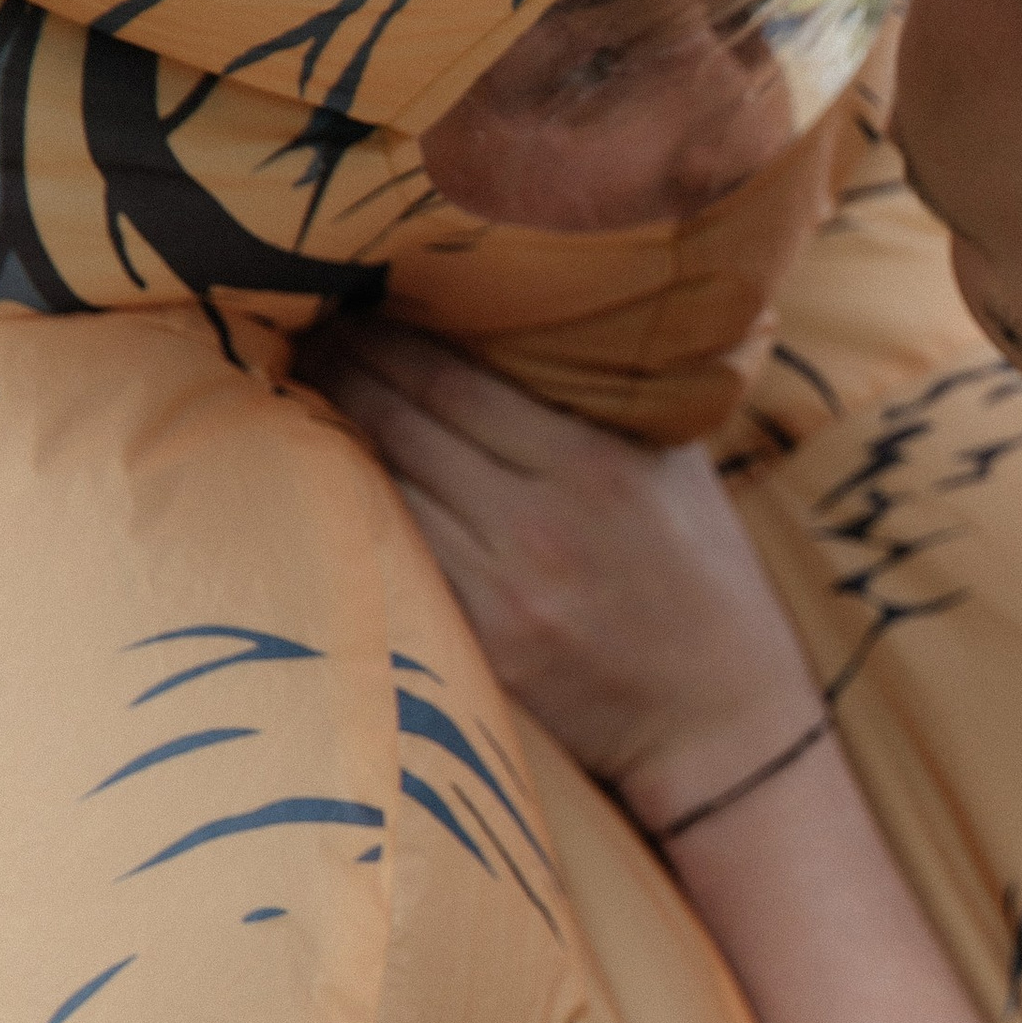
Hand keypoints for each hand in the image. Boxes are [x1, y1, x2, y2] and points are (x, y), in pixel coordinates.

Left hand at [308, 325, 818, 813]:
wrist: (722, 723)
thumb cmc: (708, 581)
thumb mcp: (681, 470)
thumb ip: (616, 398)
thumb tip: (543, 320)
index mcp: (591, 464)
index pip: (449, 377)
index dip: (383, 334)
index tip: (348, 299)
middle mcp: (537, 524)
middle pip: (399, 423)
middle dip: (341, 368)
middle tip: (301, 328)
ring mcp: (501, 591)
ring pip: (381, 489)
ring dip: (329, 436)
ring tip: (299, 391)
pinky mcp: (479, 647)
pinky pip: (395, 558)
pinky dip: (357, 512)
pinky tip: (329, 479)